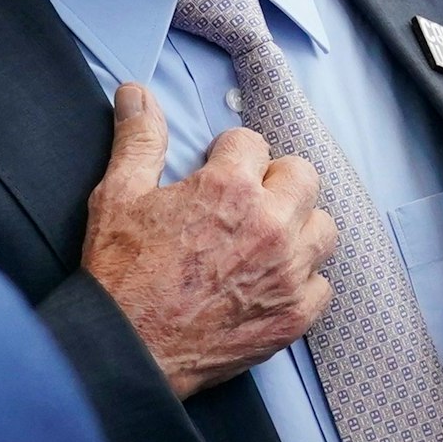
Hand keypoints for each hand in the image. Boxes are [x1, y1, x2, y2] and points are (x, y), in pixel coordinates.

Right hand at [82, 84, 337, 398]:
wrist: (126, 350)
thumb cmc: (120, 274)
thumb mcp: (119, 195)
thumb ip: (138, 138)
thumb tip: (136, 92)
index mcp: (229, 188)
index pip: (252, 142)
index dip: (227, 155)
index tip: (212, 173)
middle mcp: (270, 225)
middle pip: (302, 176)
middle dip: (274, 180)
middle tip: (243, 201)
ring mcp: (287, 273)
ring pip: (323, 228)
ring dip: (298, 226)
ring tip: (265, 238)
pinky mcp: (293, 316)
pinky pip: (323, 285)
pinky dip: (302, 281)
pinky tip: (271, 281)